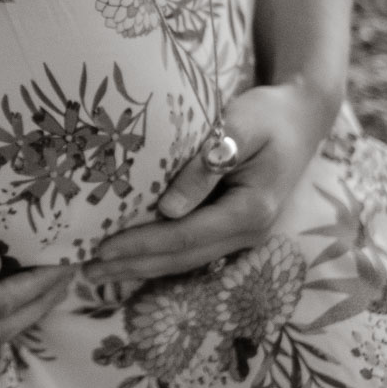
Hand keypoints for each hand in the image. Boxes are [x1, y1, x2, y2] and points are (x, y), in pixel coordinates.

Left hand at [84, 81, 338, 283]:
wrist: (301, 118)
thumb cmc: (268, 115)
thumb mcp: (238, 128)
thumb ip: (206, 166)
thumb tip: (168, 209)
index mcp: (251, 211)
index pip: (185, 236)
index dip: (142, 244)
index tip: (101, 247)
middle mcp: (248, 233)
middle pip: (182, 258)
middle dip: (133, 266)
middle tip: (85, 271)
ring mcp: (242, 234)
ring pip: (185, 260)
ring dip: (141, 267)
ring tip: (97, 271)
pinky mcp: (232, 228)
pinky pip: (191, 249)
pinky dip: (158, 256)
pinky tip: (129, 258)